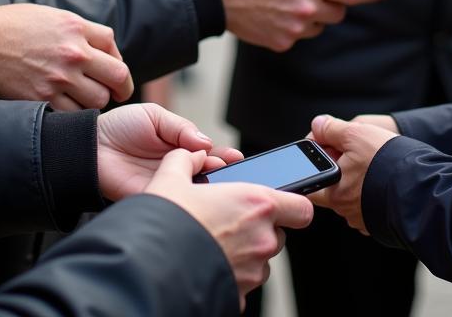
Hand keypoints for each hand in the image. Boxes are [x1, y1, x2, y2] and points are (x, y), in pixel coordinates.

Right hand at [0, 3, 133, 109]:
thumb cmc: (13, 25)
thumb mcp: (51, 16)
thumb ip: (78, 31)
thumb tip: (102, 50)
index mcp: (75, 27)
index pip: (112, 45)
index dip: (116, 59)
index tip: (114, 71)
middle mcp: (73, 52)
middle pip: (117, 75)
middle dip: (120, 87)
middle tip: (118, 93)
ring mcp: (59, 77)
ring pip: (98, 100)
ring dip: (96, 102)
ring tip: (86, 100)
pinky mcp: (43, 98)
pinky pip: (73, 115)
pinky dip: (75, 115)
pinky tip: (68, 108)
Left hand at [97, 103, 241, 200]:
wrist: (91, 146)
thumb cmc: (120, 127)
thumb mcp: (155, 116)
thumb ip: (181, 128)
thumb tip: (206, 141)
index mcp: (178, 145)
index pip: (206, 152)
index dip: (222, 155)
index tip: (236, 157)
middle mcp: (175, 166)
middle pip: (205, 172)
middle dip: (221, 170)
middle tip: (229, 167)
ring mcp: (165, 183)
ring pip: (194, 189)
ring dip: (207, 184)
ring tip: (217, 176)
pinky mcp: (153, 198)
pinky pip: (175, 201)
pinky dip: (187, 198)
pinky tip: (196, 192)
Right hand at [144, 149, 313, 310]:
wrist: (150, 270)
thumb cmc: (166, 222)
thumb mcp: (171, 176)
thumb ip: (186, 159)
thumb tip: (190, 155)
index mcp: (256, 203)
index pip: (302, 207)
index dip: (292, 204)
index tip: (277, 203)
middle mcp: (263, 239)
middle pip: (278, 233)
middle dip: (258, 227)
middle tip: (228, 221)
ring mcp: (254, 271)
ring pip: (261, 259)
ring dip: (245, 251)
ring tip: (213, 243)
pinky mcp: (242, 296)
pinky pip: (244, 281)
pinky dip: (231, 273)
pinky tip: (208, 262)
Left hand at [308, 114, 399, 233]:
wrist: (424, 189)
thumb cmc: (387, 162)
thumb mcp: (356, 133)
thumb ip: (332, 129)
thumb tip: (317, 125)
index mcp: (333, 192)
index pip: (310, 182)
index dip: (314, 162)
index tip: (325, 147)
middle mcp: (346, 210)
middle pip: (333, 185)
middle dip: (340, 166)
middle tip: (354, 149)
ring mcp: (364, 219)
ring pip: (352, 194)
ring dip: (357, 178)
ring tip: (373, 160)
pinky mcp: (381, 222)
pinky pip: (370, 202)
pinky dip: (372, 190)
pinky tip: (383, 176)